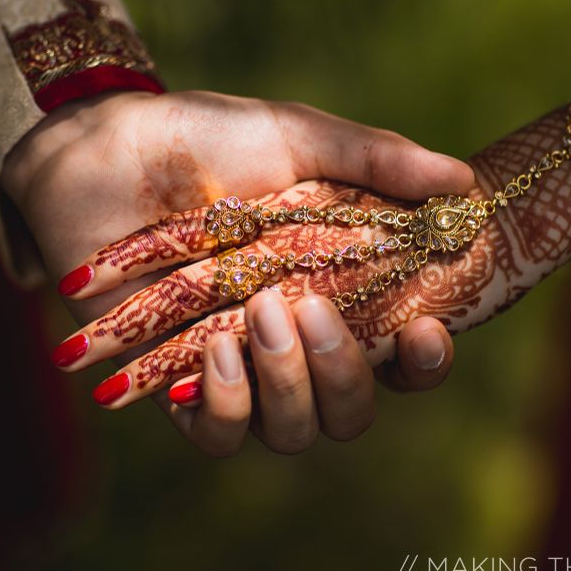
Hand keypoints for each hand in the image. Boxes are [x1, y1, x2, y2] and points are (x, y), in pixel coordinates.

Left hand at [3, 90, 473, 454]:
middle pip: (349, 411)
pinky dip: (223, 404)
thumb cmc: (207, 138)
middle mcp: (293, 337)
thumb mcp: (298, 136)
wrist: (105, 147)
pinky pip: (217, 434)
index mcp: (338, 286)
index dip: (425, 363)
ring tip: (257, 313)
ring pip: (291, 431)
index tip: (423, 328)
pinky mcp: (176, 379)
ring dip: (286, 385)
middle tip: (310, 309)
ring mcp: (238, 363)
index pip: (401, 354)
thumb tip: (466, 184)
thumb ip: (376, 159)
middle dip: (342, 376)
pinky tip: (212, 352)